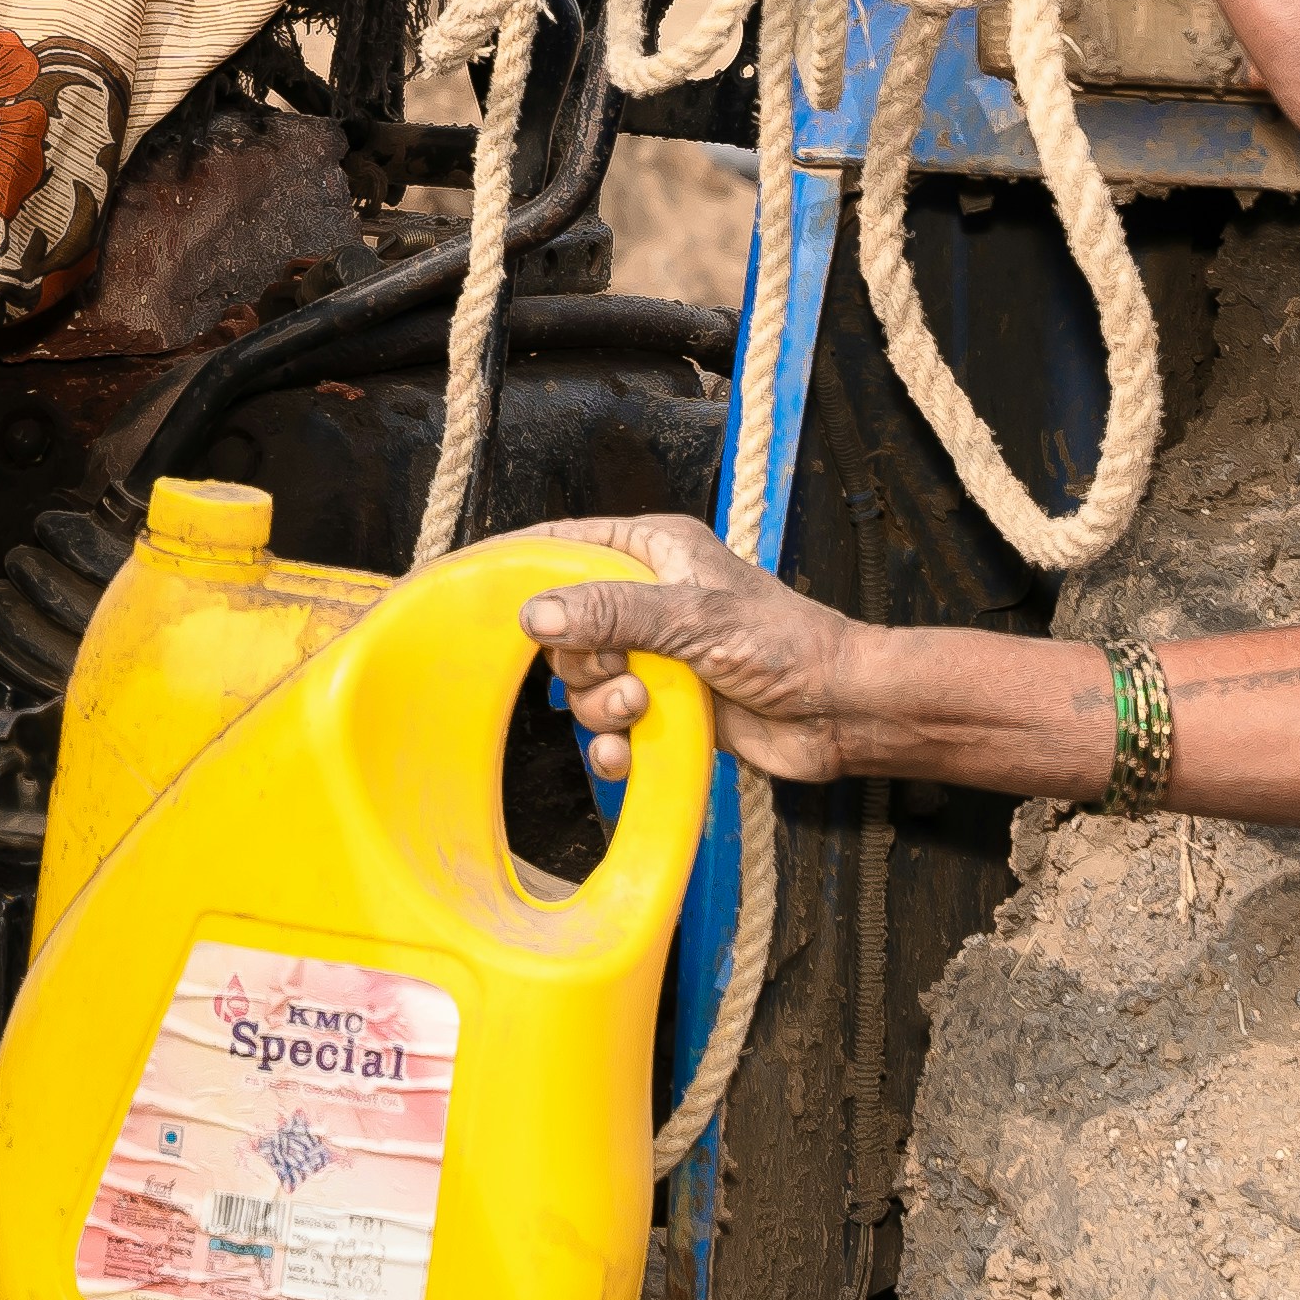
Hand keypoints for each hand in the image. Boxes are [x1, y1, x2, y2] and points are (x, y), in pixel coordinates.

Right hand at [523, 512, 870, 785]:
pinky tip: (626, 757)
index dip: (512, 564)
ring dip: (598, 706)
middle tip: (621, 672)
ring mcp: (652, 653)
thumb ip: (612, 611)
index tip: (461, 586)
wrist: (838, 713)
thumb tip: (534, 614)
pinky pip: (606, 725)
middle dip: (579, 661)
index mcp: (650, 549)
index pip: (561, 542)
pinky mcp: (662, 705)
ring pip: (580, 681)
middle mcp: (645, 597)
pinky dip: (610, 744)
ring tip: (640, 710)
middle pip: (562, 626)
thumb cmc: (783, 644)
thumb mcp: (693, 618)